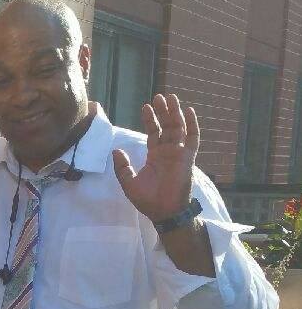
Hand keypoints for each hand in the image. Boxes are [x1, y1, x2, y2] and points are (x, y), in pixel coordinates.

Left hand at [112, 93, 197, 223]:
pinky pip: (193, 138)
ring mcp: (179, 153)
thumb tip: (115, 150)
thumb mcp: (129, 183)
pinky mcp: (188, 158)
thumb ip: (122, 167)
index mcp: (154, 155)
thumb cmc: (147, 200)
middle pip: (167, 126)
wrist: (164, 212)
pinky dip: (192, 125)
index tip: (146, 106)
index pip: (153, 132)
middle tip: (159, 96)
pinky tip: (188, 111)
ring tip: (170, 98)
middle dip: (163, 111)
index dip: (150, 119)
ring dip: (175, 113)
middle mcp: (167, 151)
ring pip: (178, 127)